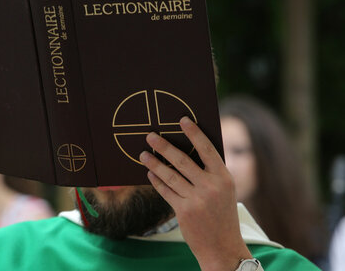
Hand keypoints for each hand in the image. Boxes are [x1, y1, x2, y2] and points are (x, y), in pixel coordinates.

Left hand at [140, 117, 250, 270]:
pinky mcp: (184, 211)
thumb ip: (210, 172)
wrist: (222, 247)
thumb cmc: (221, 214)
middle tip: (150, 135)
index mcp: (224, 178)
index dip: (194, 133)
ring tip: (143, 154)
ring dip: (154, 163)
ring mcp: (197, 199)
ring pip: (170, 175)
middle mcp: (211, 187)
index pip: (207, 149)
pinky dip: (156, 181)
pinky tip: (149, 173)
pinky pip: (166, 191)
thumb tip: (187, 151)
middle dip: (164, 146)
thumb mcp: (225, 191)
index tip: (182, 120)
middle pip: (182, 160)